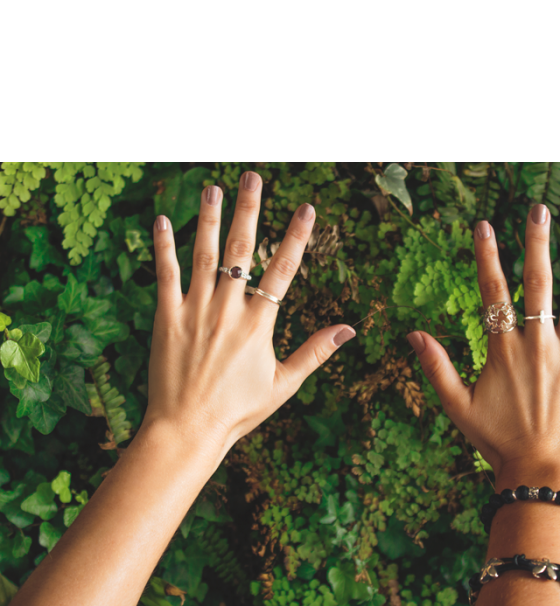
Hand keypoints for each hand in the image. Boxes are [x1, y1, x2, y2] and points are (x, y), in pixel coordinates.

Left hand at [141, 172, 355, 459]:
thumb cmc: (238, 411)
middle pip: (242, 250)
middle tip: (253, 177)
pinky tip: (163, 220)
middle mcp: (228, 310)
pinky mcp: (165, 318)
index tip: (306, 207)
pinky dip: (164, 246)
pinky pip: (165, 274)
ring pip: (204, 254)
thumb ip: (315, 352)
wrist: (188, 429)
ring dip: (210, 217)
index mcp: (259, 324)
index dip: (296, 236)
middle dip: (250, 210)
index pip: (284, 270)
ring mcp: (195, 311)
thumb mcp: (284, 384)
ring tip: (214, 186)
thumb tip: (349, 329)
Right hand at [407, 203, 559, 491]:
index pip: (493, 291)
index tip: (485, 225)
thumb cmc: (497, 441)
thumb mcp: (457, 406)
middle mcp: (536, 344)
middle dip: (537, 243)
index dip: (488, 255)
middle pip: (536, 282)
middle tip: (540, 210)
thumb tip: (412, 334)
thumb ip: (436, 367)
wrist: (540, 470)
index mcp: (502, 349)